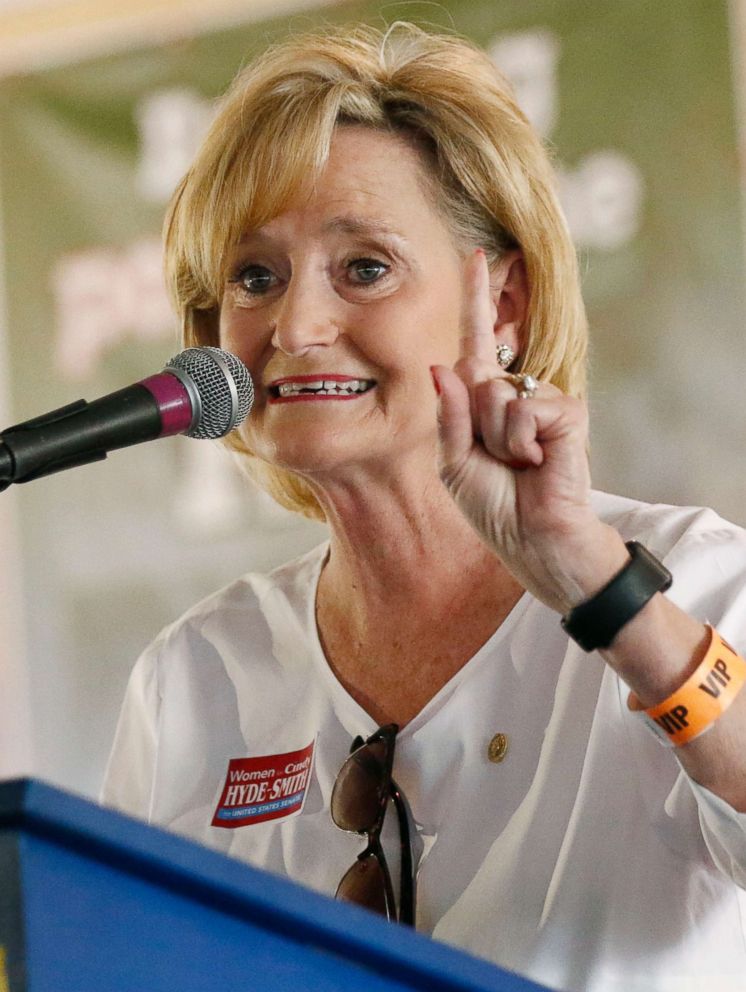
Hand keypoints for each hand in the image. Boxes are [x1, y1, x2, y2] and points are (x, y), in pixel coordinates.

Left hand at [431, 250, 626, 612]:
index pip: (478, 342)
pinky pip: (523, 409)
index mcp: (484, 401)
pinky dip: (520, 443)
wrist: (534, 540)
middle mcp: (514, 393)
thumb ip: (449, 415)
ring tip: (518, 464)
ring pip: (495, 394)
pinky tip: (537, 462)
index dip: (477, 300)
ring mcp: (542, 400)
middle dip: (472, 425)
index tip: (477, 256)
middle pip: (474, 375)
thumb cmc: (495, 507)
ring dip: (495, 439)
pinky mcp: (566, 413)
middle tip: (497, 461)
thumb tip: (441, 365)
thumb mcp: (455, 462)